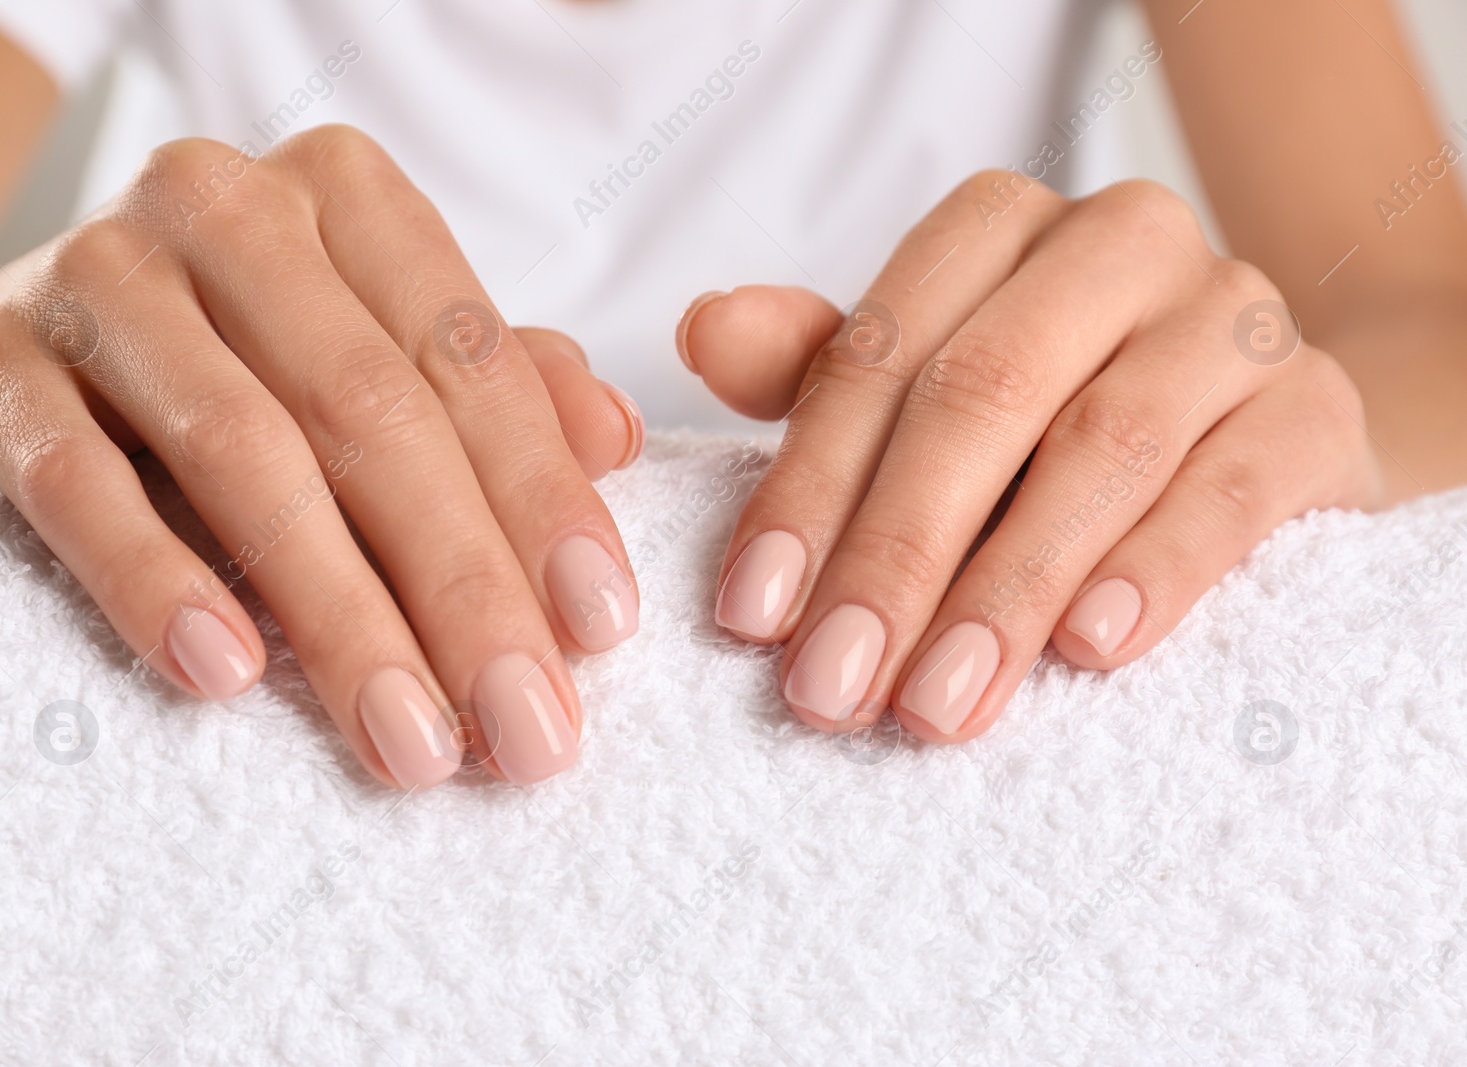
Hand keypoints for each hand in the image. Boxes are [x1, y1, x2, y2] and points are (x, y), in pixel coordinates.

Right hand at [0, 125, 642, 786]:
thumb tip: (616, 438)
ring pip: (244, 453)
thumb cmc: (234, 365)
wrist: (4, 356)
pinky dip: (157, 578)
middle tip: (525, 733)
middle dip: (463, 587)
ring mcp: (98, 275)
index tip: (601, 635)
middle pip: (371, 413)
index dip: (543, 501)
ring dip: (340, 615)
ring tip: (409, 741)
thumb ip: (491, 388)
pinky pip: (81, 480)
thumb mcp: (371, 357)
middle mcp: (225, 210)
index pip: (467, 361)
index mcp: (344, 198)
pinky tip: (226, 674)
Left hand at [679, 171, 1379, 741]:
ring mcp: (1229, 315)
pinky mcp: (1317, 406)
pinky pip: (1236, 487)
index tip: (751, 619)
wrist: (1249, 425)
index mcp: (999, 227)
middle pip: (983, 396)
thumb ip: (821, 366)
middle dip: (894, 555)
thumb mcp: (925, 387)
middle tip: (831, 688)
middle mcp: (1117, 242)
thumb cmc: (1050, 415)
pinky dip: (1156, 568)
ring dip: (1006, 588)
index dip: (806, 490)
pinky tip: (1090, 647)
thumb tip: (704, 330)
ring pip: (1102, 446)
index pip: (880, 355)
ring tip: (937, 702)